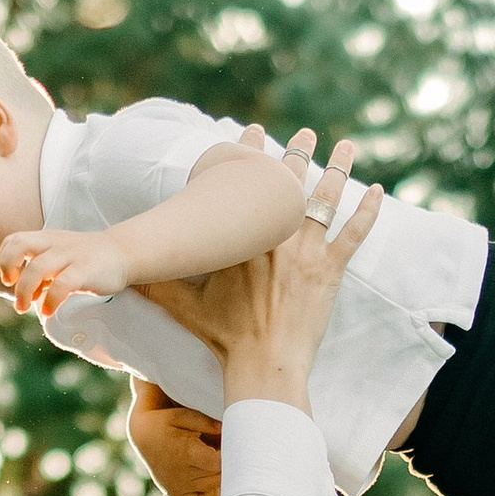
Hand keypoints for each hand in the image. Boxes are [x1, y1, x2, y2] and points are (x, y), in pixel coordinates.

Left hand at [0, 224, 128, 314]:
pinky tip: (47, 311)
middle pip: (19, 245)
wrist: (122, 253)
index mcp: (46, 240)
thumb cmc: (87, 260)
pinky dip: (50, 300)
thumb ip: (41, 273)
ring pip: (37, 268)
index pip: (14, 240)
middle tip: (11, 286)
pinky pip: (62, 284)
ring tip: (24, 308)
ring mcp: (70, 256)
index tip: (9, 278)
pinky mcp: (85, 270)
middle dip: (8, 266)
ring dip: (24, 291)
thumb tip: (25, 296)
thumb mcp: (60, 259)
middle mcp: (54, 244)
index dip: (5, 258)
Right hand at [128, 380, 222, 495]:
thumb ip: (203, 421)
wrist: (142, 437)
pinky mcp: (177, 495)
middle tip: (220, 451)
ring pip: (212, 487)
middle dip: (225, 465)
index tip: (227, 446)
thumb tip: (223, 428)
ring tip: (210, 460)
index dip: (228, 456)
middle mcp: (183, 474)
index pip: (218, 463)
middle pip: (218, 476)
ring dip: (217, 476)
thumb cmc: (164, 423)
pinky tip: (204, 478)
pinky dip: (206, 494)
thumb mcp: (181, 415)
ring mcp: (179, 487)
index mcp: (186, 453)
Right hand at [136, 134, 380, 410]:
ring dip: (337, 168)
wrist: (264, 363)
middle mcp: (274, 234)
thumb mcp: (180, 304)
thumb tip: (116, 274)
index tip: (254, 132)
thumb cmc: (223, 336)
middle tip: (306, 132)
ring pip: (325, 198)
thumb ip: (152, 281)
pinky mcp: (329, 270)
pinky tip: (378, 190)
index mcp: (240, 236)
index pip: (246, 183)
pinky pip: (354, 233)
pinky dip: (368, 211)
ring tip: (346, 146)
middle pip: (288, 182)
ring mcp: (305, 250)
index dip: (250, 154)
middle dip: (297, 152)